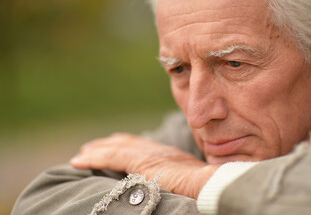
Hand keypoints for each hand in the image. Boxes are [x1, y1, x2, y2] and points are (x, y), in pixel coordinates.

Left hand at [70, 133, 218, 198]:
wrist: (211, 184)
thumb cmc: (204, 187)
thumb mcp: (190, 181)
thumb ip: (178, 181)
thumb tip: (173, 187)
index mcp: (168, 156)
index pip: (142, 146)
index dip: (125, 145)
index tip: (112, 146)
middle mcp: (157, 150)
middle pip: (127, 143)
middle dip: (108, 144)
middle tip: (91, 148)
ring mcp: (150, 154)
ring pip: (116, 148)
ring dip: (97, 150)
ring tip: (82, 154)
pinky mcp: (142, 162)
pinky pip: (111, 157)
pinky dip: (94, 158)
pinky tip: (79, 160)